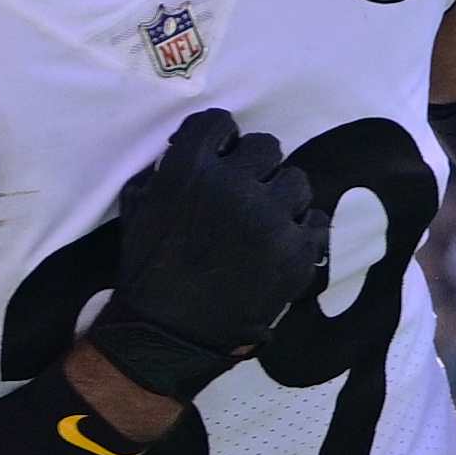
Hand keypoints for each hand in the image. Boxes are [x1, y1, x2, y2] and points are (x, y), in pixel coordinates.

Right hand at [80, 108, 326, 404]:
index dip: (220, 138)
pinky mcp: (297, 253)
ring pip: (296, 181)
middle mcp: (235, 186)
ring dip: (280, 196)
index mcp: (190, 170)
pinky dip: (301, 229)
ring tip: (264, 220)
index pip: (220, 122)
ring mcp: (271, 220)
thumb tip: (189, 148)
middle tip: (243, 191)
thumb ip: (165, 170)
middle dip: (254, 166)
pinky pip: (317, 220)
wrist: (167, 332)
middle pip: (266, 146)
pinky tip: (282, 242)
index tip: (219, 154)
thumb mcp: (138, 207)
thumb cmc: (147, 270)